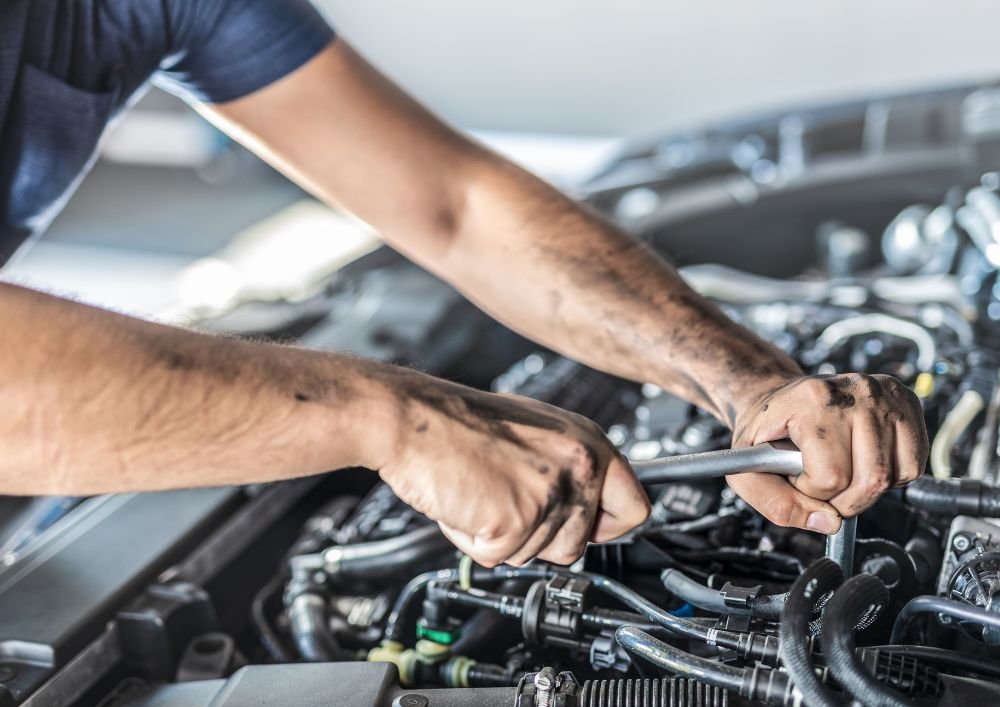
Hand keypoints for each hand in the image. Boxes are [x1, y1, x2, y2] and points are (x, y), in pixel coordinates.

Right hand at [374, 372, 649, 566]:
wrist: (412, 418)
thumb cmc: (459, 422)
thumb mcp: (535, 432)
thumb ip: (568, 469)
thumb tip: (587, 509)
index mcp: (588, 442)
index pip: (634, 508)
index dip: (605, 527)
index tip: (587, 530)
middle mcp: (578, 466)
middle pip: (579, 546)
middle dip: (539, 537)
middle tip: (506, 502)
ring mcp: (549, 495)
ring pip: (535, 555)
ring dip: (502, 538)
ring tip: (481, 493)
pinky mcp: (516, 520)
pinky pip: (497, 558)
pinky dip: (473, 540)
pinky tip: (464, 503)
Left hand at [728, 373, 927, 533]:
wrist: (778, 400)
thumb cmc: (765, 433)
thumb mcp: (748, 470)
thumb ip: (777, 504)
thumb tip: (830, 523)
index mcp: (813, 400)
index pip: (832, 476)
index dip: (812, 491)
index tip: (798, 477)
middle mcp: (855, 391)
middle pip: (871, 479)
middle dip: (843, 500)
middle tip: (822, 484)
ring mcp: (885, 394)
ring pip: (894, 475)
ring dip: (866, 489)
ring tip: (840, 468)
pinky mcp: (906, 401)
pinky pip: (914, 464)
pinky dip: (891, 476)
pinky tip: (863, 461)